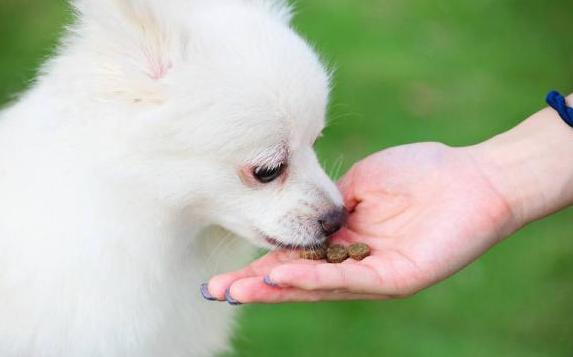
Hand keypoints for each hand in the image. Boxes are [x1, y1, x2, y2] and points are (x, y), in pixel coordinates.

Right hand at [204, 142, 518, 302]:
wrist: (471, 176)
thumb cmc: (420, 173)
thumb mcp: (359, 183)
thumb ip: (328, 203)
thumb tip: (298, 212)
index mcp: (342, 240)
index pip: (294, 256)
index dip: (259, 263)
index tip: (225, 270)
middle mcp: (352, 262)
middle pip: (297, 279)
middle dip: (256, 286)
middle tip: (216, 292)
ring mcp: (372, 274)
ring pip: (317, 286)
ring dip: (276, 287)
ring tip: (238, 291)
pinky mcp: (395, 279)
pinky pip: (347, 279)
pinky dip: (312, 278)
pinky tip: (281, 274)